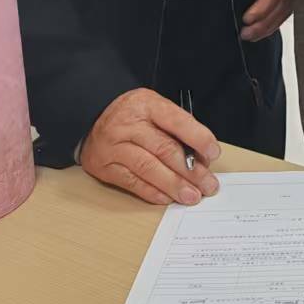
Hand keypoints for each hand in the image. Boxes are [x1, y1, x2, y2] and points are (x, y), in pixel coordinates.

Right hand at [79, 88, 221, 205]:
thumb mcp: (154, 108)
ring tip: (191, 196)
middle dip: (191, 170)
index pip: (176, 121)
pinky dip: (152, 192)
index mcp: (146, 104)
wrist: (90, 117)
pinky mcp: (104, 167)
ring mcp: (114, 147)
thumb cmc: (132, 115)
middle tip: (208, 185)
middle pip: (164, 149)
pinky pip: (132, 182)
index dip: (198, 138)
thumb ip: (177, 128)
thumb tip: (201, 158)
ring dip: (174, 185)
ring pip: (149, 168)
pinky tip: (168, 198)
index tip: (213, 153)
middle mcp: (128, 125)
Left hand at [242, 0, 295, 41]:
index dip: (261, 6)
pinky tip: (263, 32)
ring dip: (267, 27)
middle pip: (280, 6)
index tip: (247, 18)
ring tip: (250, 36)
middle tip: (246, 34)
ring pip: (284, 13)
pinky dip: (275, 24)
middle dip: (262, 23)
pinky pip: (288, 13)